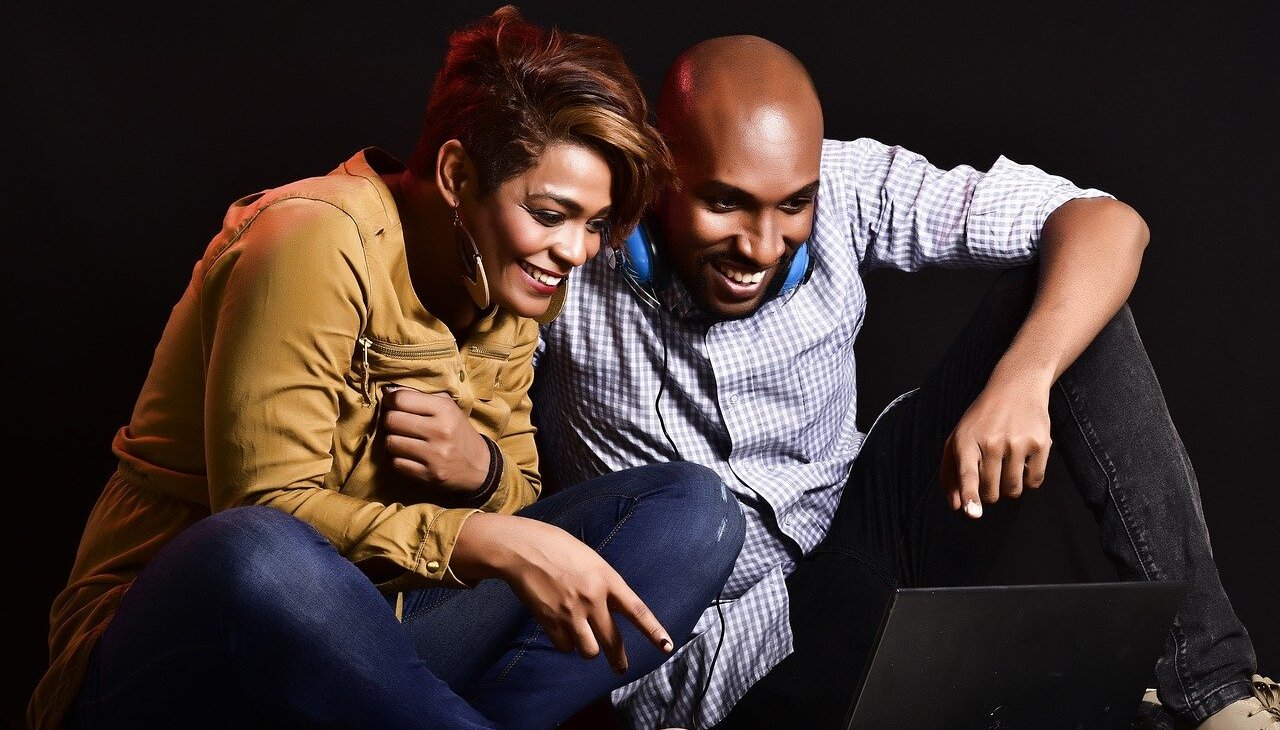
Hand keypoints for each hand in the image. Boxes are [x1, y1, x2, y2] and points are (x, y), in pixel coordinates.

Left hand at [381, 385, 489, 492]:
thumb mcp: (447, 407)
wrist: (479, 466)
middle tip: (398, 423)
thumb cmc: (457, 431)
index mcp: (444, 409)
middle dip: (390, 421)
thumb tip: (387, 390)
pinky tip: (409, 456)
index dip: (390, 401)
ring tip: (404, 440)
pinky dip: (399, 459)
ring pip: (390, 443)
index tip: (392, 404)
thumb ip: (419, 395)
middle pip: (392, 421)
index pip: (400, 399)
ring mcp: (435, 455)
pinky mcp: (430, 475)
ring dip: (393, 441)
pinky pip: (396, 464)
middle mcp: (440, 431)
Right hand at [451, 512, 673, 674]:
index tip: (667, 647)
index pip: (637, 610)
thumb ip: (603, 583)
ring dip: (587, 649)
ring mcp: (571, 612)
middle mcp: (592, 598)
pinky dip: (565, 643)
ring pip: (589, 651)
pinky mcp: (550, 621)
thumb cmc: (557, 547)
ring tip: (582, 639)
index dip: (654, 631)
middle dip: (619, 660)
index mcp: (607, 578)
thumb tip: (611, 607)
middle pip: (613, 641)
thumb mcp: (590, 559)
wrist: (522, 548)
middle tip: (621, 669)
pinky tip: (560, 629)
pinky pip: (565, 647)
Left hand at [940, 375, 1051, 518]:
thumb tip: (956, 507)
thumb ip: (951, 473)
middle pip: (991, 492)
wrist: (1016, 386)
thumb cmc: (982, 419)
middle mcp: (991, 442)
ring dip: (1009, 488)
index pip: (967, 473)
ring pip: (1013, 490)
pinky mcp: (1040, 444)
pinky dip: (1029, 480)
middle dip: (990, 492)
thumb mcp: (958, 438)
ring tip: (1006, 465)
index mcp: (966, 441)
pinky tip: (1023, 460)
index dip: (970, 495)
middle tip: (991, 472)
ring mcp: (1017, 443)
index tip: (972, 513)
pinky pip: (1034, 481)